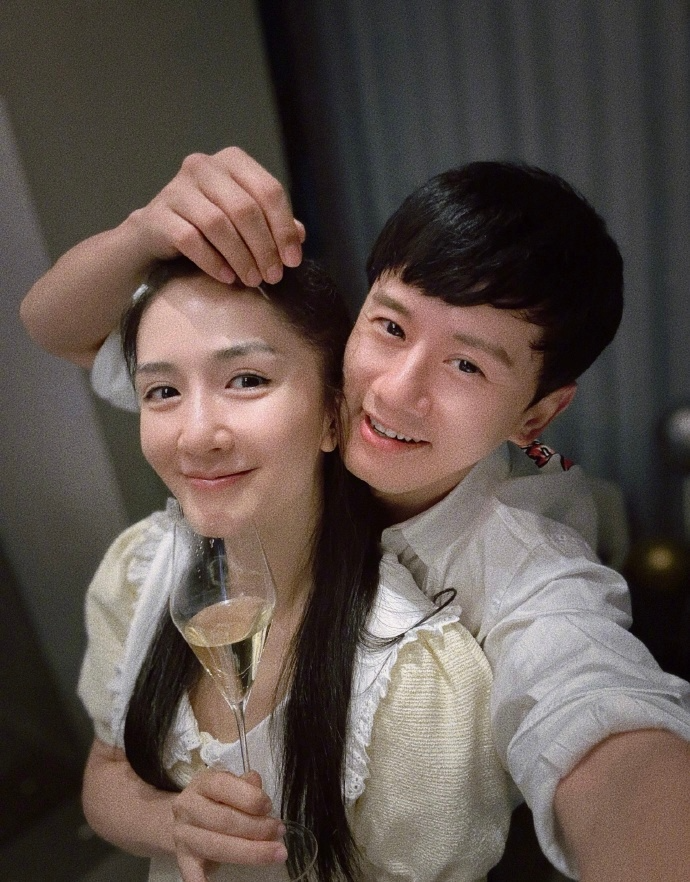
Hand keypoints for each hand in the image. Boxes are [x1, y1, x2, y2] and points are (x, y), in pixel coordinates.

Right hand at [128, 147, 305, 287]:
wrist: (156, 233)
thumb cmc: (208, 225)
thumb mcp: (243, 219)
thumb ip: (272, 222)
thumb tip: (301, 235)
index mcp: (232, 161)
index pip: (269, 191)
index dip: (284, 228)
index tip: (292, 261)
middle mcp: (203, 166)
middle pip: (245, 209)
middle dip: (264, 248)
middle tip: (273, 276)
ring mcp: (177, 188)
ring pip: (218, 224)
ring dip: (241, 257)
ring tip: (253, 280)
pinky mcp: (158, 215)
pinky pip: (191, 240)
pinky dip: (213, 262)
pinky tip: (227, 277)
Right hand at [171, 769, 286, 881]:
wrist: (185, 816)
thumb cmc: (215, 798)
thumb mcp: (229, 783)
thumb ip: (245, 785)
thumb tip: (259, 790)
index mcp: (203, 783)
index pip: (225, 786)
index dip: (251, 798)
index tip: (269, 807)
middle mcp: (188, 807)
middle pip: (224, 820)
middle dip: (257, 828)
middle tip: (280, 832)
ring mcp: (184, 835)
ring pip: (217, 847)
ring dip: (251, 852)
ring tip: (276, 853)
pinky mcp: (183, 858)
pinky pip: (192, 873)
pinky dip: (204, 881)